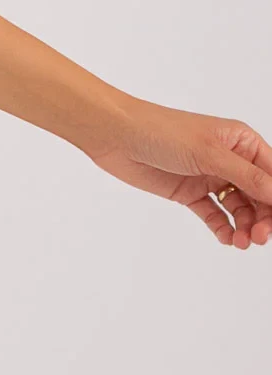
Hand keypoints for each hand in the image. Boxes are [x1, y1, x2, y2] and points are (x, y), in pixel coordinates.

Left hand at [80, 98, 271, 248]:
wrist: (116, 137)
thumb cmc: (162, 132)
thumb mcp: (209, 154)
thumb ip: (246, 176)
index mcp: (241, 142)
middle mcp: (229, 159)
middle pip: (260, 194)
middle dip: (264, 217)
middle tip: (259, 236)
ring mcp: (209, 176)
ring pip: (238, 208)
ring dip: (245, 226)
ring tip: (241, 241)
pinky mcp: (189, 192)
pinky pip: (214, 214)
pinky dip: (223, 228)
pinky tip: (227, 238)